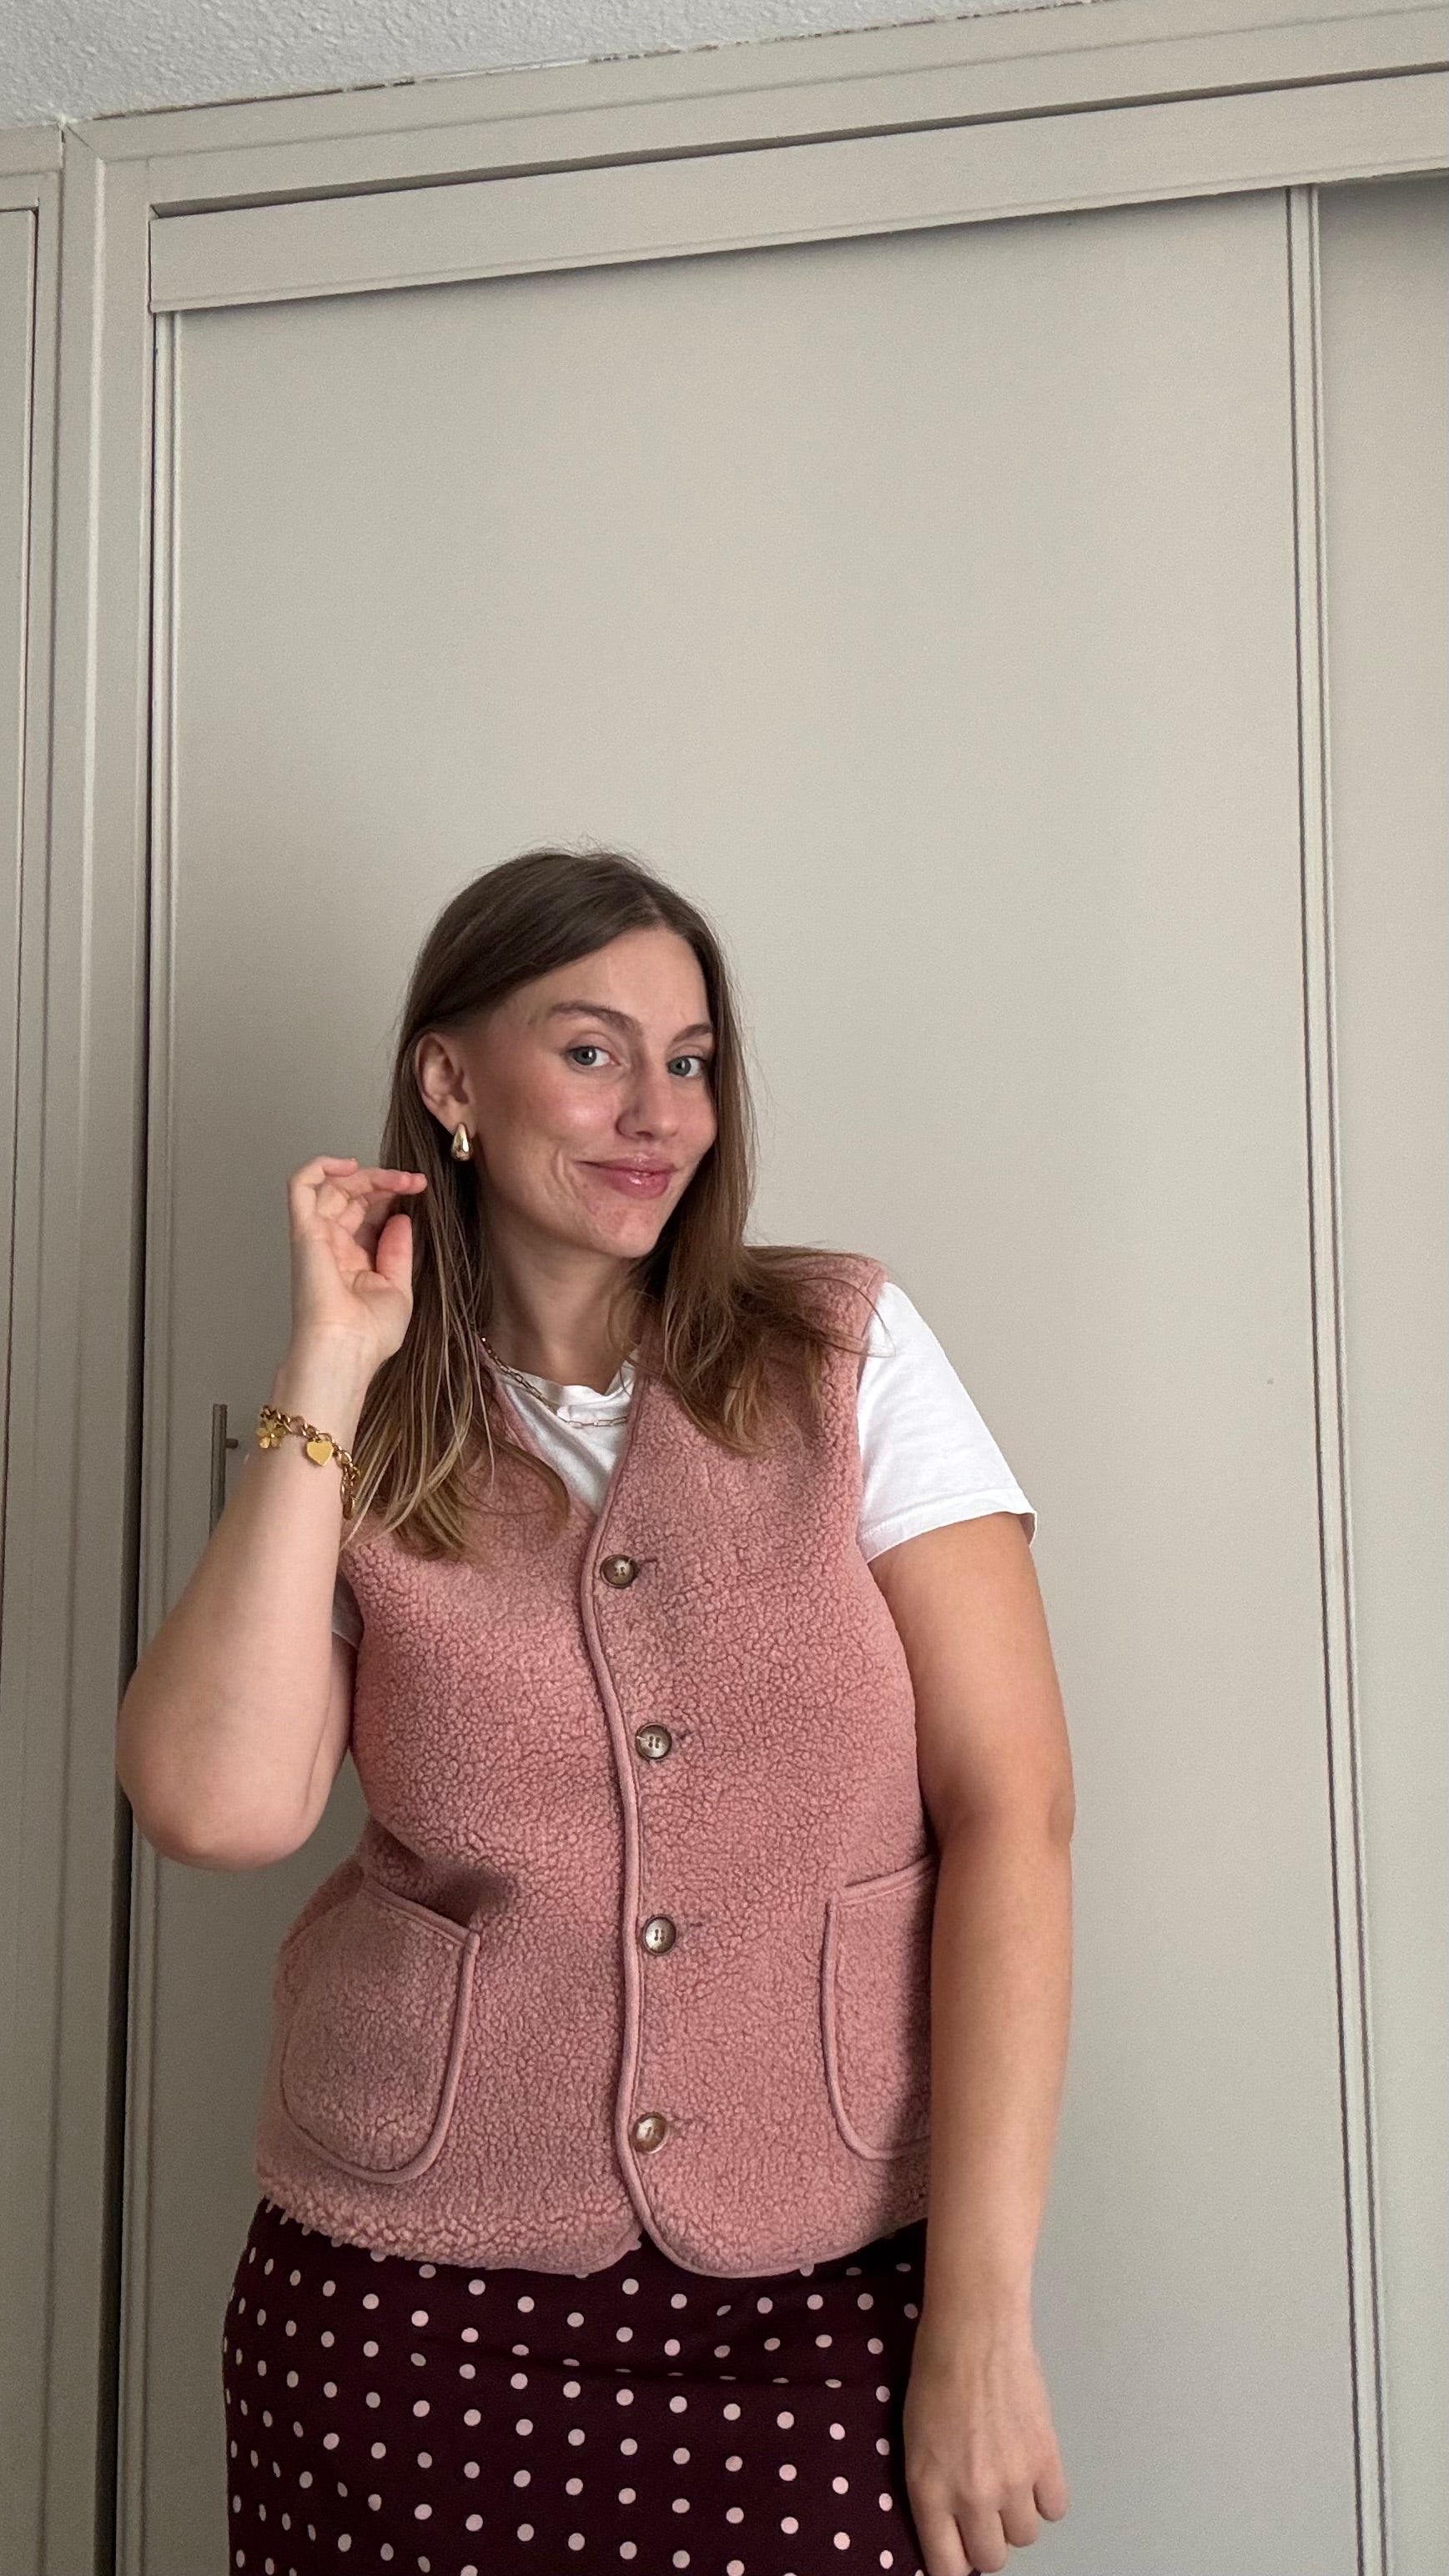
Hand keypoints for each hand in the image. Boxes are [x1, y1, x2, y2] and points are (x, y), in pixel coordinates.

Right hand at [284, 1154, 427, 1377]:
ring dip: (365, 1174)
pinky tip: (350, 1165)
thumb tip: (400, 1218)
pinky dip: (320, 1166)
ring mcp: (317, 1236)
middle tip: (413, 1182)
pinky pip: (301, 1187)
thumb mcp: (398, 1287)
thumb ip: (398, 1250)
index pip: (368, 1212)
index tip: (419, 1188)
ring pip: (332, 1186)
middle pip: (352, 1195)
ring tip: (396, 1178)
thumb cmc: (369, 1334)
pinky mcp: (304, 1230)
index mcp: (353, 1259)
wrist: (347, 1349)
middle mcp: (333, 1245)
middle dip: (385, 1182)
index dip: (391, 1195)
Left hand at [901, 2315, 1068, 2573]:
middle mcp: (972, 2496)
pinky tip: (1032, 2471)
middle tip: (983, 2513)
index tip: (958, 2552)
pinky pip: (1055, 2509)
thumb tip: (952, 2527)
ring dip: (1017, 2516)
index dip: (954, 2564)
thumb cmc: (934, 2374)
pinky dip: (1045, 2496)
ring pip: (1025, 2537)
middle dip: (986, 2541)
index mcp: (929, 2491)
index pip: (947, 2568)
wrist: (974, 2331)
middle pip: (991, 2559)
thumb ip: (933, 2491)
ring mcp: (1013, 2481)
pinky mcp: (1046, 2460)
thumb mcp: (914, 2442)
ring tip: (1007, 2481)